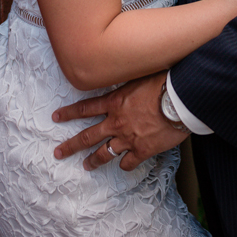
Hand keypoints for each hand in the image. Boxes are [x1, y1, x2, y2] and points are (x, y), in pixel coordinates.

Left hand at [50, 72, 188, 171]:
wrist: (180, 101)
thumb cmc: (163, 84)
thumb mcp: (138, 77)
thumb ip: (126, 83)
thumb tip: (122, 71)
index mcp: (113, 103)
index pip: (84, 109)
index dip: (68, 114)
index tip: (56, 117)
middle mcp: (116, 122)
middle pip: (87, 136)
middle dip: (71, 146)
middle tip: (59, 153)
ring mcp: (128, 138)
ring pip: (104, 153)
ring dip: (93, 160)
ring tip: (86, 165)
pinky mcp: (143, 150)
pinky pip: (129, 162)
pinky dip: (125, 165)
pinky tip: (123, 165)